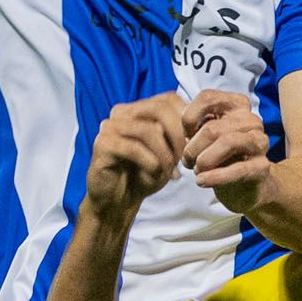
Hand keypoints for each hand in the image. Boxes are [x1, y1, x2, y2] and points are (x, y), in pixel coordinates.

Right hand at [83, 94, 186, 227]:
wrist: (119, 201)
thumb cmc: (146, 175)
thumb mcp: (169, 152)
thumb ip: (180, 134)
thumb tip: (199, 123)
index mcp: (138, 108)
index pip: (169, 99)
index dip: (187, 120)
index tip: (195, 144)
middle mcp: (122, 112)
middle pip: (159, 109)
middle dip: (178, 136)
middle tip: (185, 159)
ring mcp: (110, 126)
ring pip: (148, 130)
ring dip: (165, 154)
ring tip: (171, 171)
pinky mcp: (102, 144)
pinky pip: (133, 148)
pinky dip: (150, 162)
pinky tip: (154, 174)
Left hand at [181, 90, 272, 215]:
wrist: (242, 187)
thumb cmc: (218, 156)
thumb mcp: (202, 136)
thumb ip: (192, 123)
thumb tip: (181, 120)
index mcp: (237, 104)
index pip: (207, 98)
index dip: (189, 118)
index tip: (185, 135)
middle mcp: (252, 119)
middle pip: (212, 127)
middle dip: (193, 148)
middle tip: (187, 161)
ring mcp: (260, 142)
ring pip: (227, 142)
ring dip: (204, 160)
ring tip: (196, 171)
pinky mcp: (262, 166)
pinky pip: (238, 169)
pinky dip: (215, 177)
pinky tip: (201, 181)